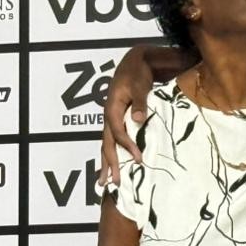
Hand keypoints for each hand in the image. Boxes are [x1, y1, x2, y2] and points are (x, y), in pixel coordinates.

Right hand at [100, 47, 155, 187]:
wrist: (134, 63)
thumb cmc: (138, 73)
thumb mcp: (140, 86)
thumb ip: (141, 103)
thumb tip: (139, 120)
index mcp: (112, 109)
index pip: (118, 133)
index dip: (127, 146)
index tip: (139, 159)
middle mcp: (108, 117)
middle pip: (106, 144)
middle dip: (109, 164)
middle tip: (112, 183)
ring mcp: (111, 119)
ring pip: (106, 144)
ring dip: (107, 163)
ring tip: (105, 182)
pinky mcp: (117, 119)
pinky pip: (112, 140)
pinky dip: (112, 154)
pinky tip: (113, 165)